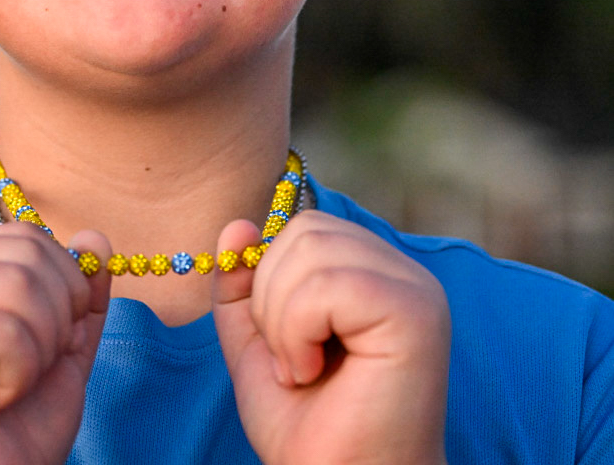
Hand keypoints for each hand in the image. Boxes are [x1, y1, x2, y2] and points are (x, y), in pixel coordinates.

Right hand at [0, 223, 110, 464]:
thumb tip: (94, 239)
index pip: (25, 235)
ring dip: (38, 350)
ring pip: (18, 284)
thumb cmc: (9, 439)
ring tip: (6, 388)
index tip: (43, 344)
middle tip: (24, 373)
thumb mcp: (61, 353)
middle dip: (55, 319)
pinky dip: (18, 375)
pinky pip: (3, 331)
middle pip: (27, 252)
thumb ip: (78, 296)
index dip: (61, 285)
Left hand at [212, 211, 449, 464]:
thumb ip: (243, 283)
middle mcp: (402, 271)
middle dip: (271, 298)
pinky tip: (313, 371)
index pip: (303, 228)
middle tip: (290, 362)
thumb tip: (237, 225)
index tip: (282, 346)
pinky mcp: (415, 313)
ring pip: (312, 250)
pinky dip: (298, 331)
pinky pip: (327, 284)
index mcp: (373, 271)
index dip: (269, 279)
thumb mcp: (257, 341)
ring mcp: (415, 289)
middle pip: (305, 230)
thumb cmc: (309, 426)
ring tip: (302, 369)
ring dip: (283, 320)